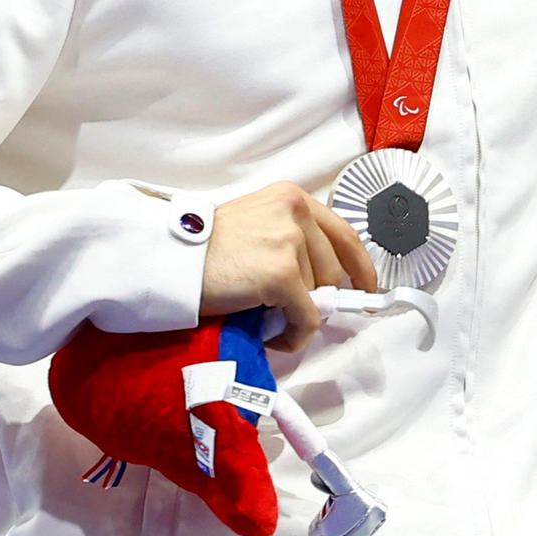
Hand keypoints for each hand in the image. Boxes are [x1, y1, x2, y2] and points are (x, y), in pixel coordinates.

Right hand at [200, 182, 378, 350]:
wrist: (169, 259)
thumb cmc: (203, 249)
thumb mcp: (255, 226)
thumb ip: (291, 241)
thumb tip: (323, 285)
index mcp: (292, 198)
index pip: (344, 234)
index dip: (361, 266)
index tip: (367, 287)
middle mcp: (296, 212)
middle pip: (333, 270)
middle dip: (318, 298)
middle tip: (292, 313)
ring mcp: (290, 242)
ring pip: (318, 295)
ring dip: (296, 315)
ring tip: (265, 316)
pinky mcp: (282, 274)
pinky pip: (307, 317)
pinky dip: (295, 335)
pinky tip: (274, 337)